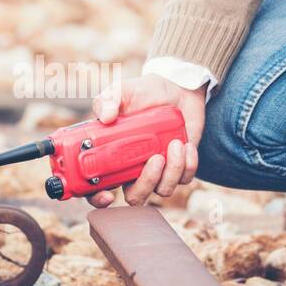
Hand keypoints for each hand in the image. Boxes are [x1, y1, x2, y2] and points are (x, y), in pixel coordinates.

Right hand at [87, 74, 206, 207]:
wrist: (177, 88)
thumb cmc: (145, 91)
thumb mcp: (123, 91)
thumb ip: (108, 99)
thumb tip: (105, 117)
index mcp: (113, 156)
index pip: (98, 187)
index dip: (98, 198)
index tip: (108, 195)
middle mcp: (133, 168)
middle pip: (135, 197)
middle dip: (146, 183)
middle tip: (155, 158)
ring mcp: (158, 170)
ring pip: (162, 190)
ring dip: (171, 170)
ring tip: (175, 144)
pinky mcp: (180, 167)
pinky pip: (184, 179)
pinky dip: (188, 164)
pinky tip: (185, 144)